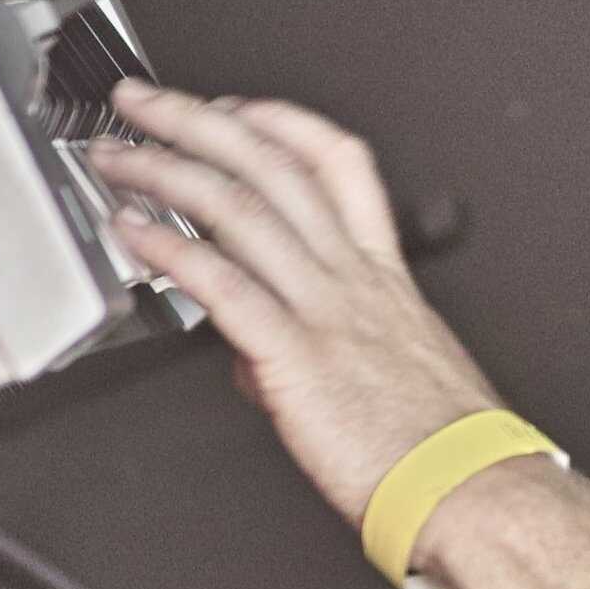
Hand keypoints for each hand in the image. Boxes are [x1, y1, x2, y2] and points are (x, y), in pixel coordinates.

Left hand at [90, 79, 501, 522]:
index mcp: (385, 277)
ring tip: (119, 158)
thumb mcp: (394, 371)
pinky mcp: (298, 358)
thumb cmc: (442, 442)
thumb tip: (255, 356)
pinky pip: (224, 286)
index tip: (236, 108)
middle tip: (146, 103)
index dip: (281, 124)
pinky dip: (170, 250)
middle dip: (200, 122)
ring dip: (167, 172)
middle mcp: (355, 279)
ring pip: (243, 210)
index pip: (338, 167)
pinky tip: (134, 233)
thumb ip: (316, 348)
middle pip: (275, 168)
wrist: (470, 485)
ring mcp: (327, 312)